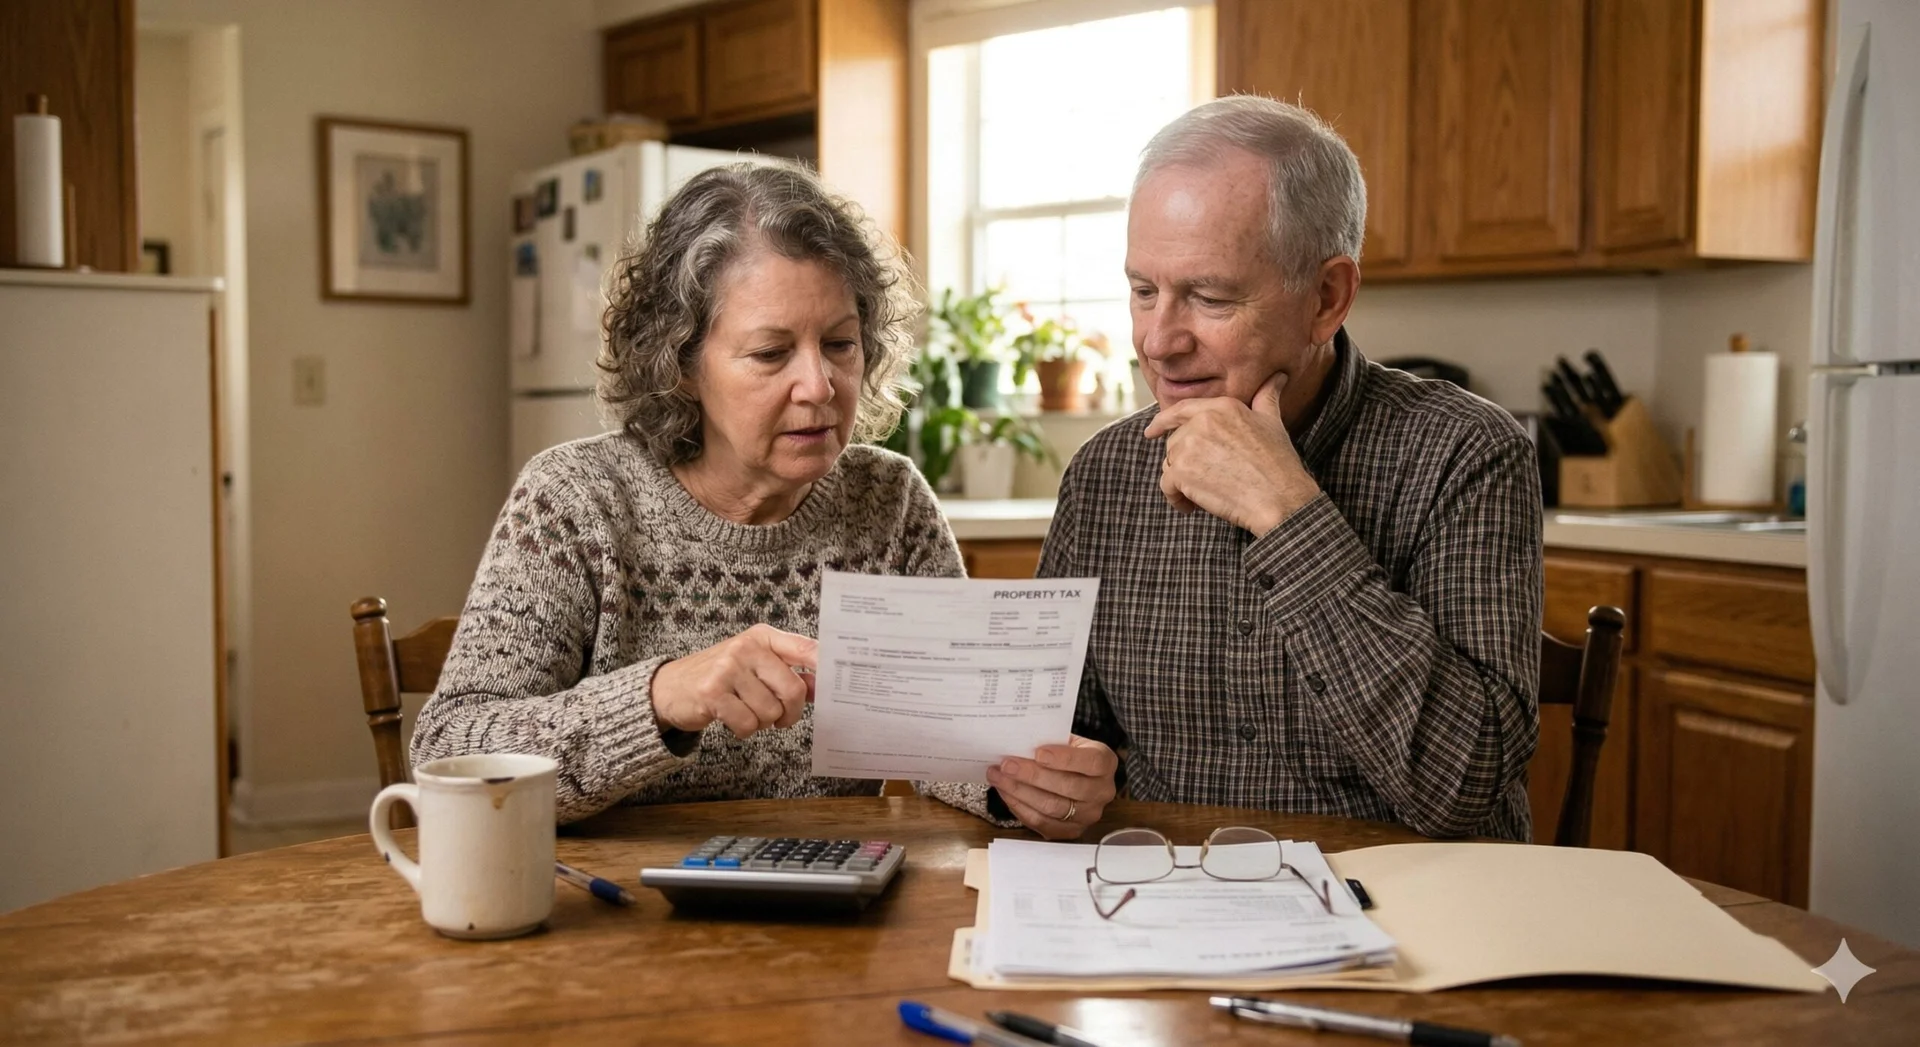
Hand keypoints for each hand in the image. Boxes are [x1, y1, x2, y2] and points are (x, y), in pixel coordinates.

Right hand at [650, 624, 816, 738]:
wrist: (671, 687)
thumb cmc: (721, 677)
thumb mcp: (754, 666)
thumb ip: (787, 673)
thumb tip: (819, 686)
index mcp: (762, 637)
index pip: (805, 648)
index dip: (825, 667)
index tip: (837, 684)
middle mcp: (746, 647)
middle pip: (793, 689)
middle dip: (791, 713)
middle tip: (780, 718)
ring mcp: (728, 668)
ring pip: (770, 712)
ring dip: (763, 722)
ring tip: (747, 711)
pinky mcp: (712, 692)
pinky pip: (748, 724)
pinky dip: (745, 730)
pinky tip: (732, 718)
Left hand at [987, 735, 1118, 839]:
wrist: (1078, 776)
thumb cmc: (1068, 754)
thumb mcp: (1068, 740)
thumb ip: (1050, 741)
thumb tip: (1018, 742)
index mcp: (1105, 763)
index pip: (1091, 762)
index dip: (1064, 759)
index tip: (1038, 753)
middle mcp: (1102, 792)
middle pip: (1068, 787)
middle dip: (1032, 776)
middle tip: (1007, 765)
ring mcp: (1088, 815)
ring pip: (1052, 807)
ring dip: (1020, 792)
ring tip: (998, 777)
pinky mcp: (1071, 831)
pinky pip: (1042, 822)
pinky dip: (1020, 807)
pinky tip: (1006, 792)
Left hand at [1141, 370, 1319, 535]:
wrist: (1279, 498)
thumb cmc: (1278, 463)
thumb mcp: (1272, 422)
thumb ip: (1266, 397)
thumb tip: (1278, 377)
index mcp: (1221, 406)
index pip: (1181, 409)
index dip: (1162, 421)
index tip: (1150, 431)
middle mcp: (1202, 420)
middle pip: (1175, 442)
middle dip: (1185, 463)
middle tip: (1209, 480)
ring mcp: (1189, 445)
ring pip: (1170, 464)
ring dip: (1182, 482)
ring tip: (1206, 494)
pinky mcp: (1181, 471)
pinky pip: (1167, 486)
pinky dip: (1177, 499)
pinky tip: (1193, 506)